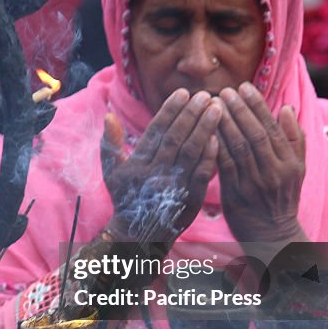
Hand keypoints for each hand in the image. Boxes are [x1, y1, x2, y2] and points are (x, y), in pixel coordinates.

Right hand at [101, 89, 219, 241]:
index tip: (183, 92)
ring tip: (216, 108)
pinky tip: (218, 138)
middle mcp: (155, 174)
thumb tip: (109, 115)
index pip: (156, 131)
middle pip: (176, 138)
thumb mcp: (112, 172)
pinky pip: (202, 173)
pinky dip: (210, 155)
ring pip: (191, 152)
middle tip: (204, 95)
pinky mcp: (191, 199)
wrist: (139, 235)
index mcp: (137, 164)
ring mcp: (174, 186)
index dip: (170, 110)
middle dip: (190, 114)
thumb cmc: (126, 198)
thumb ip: (110, 143)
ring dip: (205, 129)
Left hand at [216, 83, 305, 242]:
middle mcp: (273, 171)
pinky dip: (215, 147)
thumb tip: (287, 108)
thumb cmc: (282, 196)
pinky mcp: (235, 194)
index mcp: (289, 162)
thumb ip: (294, 138)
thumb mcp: (297, 168)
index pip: (271, 127)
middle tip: (224, 90)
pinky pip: (223, 166)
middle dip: (238, 110)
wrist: (272, 234)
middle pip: (253, 134)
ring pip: (237, 147)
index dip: (257, 105)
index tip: (244, 87)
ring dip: (223, 123)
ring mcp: (254, 183)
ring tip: (212, 104)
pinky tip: (205, 131)